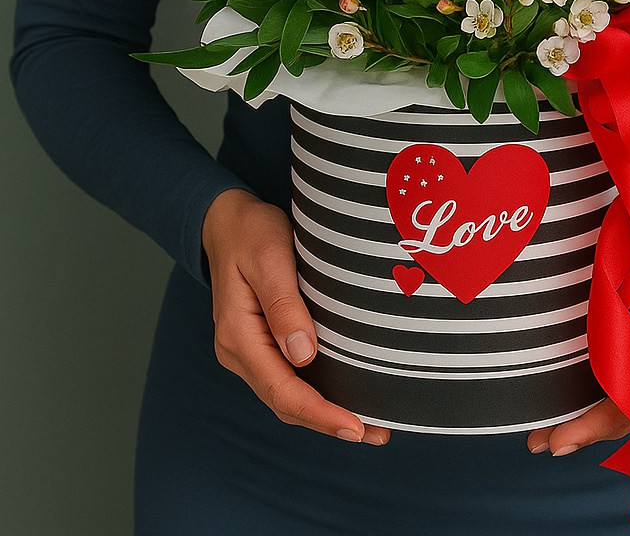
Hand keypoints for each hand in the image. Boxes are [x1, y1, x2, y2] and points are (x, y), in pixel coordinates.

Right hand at [201, 187, 390, 444]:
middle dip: (329, 422)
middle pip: (286, 402)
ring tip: (371, 425)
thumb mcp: (270, 260)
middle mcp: (241, 351)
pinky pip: (290, 378)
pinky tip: (345, 395)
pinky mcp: (264, 342)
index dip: (320, 413)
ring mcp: (251, 350)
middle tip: (376, 433)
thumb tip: (304, 356)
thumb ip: (284, 306)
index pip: (282, 389)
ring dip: (325, 412)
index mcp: (239, 336)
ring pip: (288, 395)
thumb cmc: (251, 233)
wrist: (228, 220)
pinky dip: (317, 393)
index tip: (355, 427)